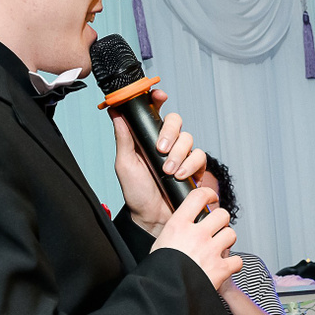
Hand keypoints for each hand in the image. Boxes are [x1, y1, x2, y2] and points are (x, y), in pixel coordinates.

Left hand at [113, 92, 206, 227]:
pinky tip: (180, 176)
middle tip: (160, 150)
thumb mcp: (125, 164)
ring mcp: (181, 155)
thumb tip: (115, 111)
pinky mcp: (194, 169)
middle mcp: (166, 143)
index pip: (155, 111)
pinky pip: (199, 157)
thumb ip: (123, 138)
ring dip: (179, 154)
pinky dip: (191, 165)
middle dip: (170, 133)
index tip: (159, 96)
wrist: (153, 218)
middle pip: (176, 121)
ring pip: (189, 139)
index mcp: (148, 138)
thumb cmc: (136, 193)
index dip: (158, 99)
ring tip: (168, 170)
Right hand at [149, 186, 242, 290]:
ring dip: (227, 241)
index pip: (199, 196)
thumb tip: (182, 226)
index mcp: (178, 225)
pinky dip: (233, 264)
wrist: (163, 293)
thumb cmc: (159, 271)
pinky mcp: (221, 269)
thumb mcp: (160, 243)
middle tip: (215, 230)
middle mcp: (196, 235)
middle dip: (221, 222)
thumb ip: (175, 231)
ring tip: (219, 248)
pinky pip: (237, 260)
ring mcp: (210, 251)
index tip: (211, 198)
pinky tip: (225, 266)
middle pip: (222, 214)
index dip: (209, 195)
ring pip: (231, 234)